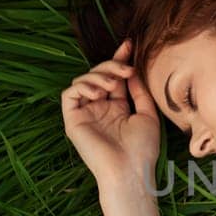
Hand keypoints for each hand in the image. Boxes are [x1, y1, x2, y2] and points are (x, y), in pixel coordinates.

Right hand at [60, 38, 159, 186]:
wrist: (130, 171)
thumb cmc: (142, 149)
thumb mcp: (147, 114)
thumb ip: (138, 91)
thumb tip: (133, 70)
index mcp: (116, 108)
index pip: (114, 78)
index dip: (119, 59)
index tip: (129, 45)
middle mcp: (98, 109)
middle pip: (98, 75)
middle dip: (111, 66)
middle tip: (126, 70)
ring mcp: (85, 115)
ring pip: (82, 81)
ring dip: (98, 75)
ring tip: (113, 84)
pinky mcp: (72, 121)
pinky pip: (69, 94)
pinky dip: (82, 86)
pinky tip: (99, 92)